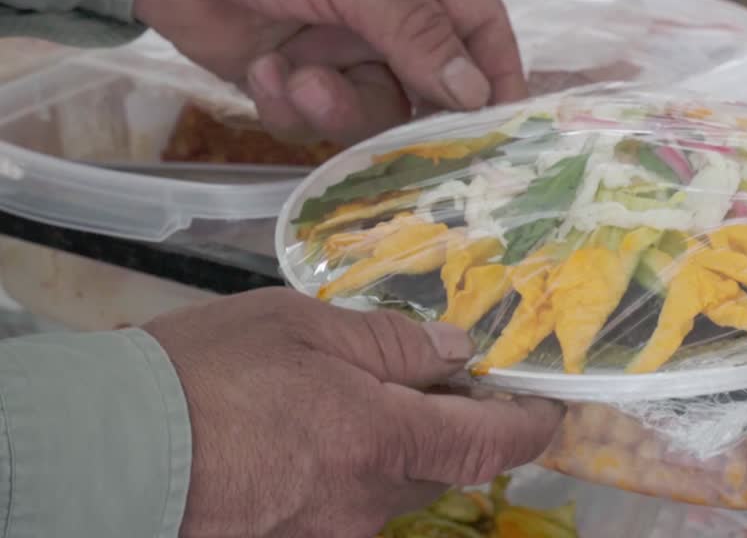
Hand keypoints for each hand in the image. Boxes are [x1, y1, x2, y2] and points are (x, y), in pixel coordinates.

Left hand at [135, 0, 526, 144]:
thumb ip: (420, 32)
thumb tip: (476, 94)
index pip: (481, 25)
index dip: (496, 77)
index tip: (502, 131)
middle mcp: (390, 3)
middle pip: (430, 83)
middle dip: (405, 108)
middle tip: (392, 134)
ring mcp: (343, 40)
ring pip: (373, 109)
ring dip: (335, 105)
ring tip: (297, 79)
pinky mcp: (296, 70)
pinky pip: (316, 115)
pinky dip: (289, 103)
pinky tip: (261, 70)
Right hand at [143, 289, 562, 537]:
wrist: (102, 455)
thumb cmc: (204, 374)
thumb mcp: (302, 325)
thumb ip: (390, 341)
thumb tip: (455, 349)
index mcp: (383, 441)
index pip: (492, 444)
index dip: (531, 425)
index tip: (548, 407)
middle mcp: (366, 503)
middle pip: (443, 468)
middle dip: (452, 427)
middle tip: (436, 380)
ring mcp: (327, 534)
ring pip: (392, 490)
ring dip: (396, 449)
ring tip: (350, 399)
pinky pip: (344, 508)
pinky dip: (349, 470)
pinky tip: (307, 437)